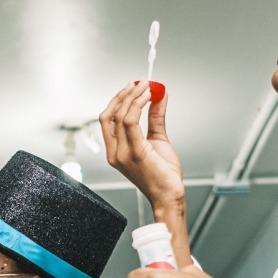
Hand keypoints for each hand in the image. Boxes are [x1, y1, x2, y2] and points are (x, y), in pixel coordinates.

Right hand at [100, 81, 184, 208]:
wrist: (169, 195)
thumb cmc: (163, 174)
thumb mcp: (158, 140)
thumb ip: (156, 118)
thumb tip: (159, 97)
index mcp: (115, 150)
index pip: (107, 120)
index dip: (118, 100)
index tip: (131, 87)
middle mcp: (114, 152)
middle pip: (109, 115)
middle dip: (123, 95)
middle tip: (138, 83)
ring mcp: (122, 153)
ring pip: (120, 116)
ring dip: (133, 97)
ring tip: (147, 86)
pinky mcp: (135, 152)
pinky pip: (131, 122)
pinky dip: (138, 105)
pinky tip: (148, 97)